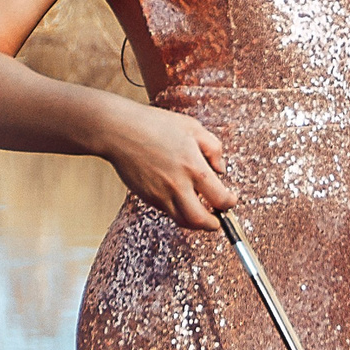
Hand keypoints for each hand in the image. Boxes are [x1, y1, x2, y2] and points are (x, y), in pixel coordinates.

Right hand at [100, 103, 236, 229]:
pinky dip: (178, 210)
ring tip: (201, 213)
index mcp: (194, 167)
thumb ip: (214, 148)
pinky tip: (181, 198)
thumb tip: (221, 169)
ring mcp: (160, 194)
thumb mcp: (193, 128)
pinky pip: (167, 211)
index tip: (231, 199)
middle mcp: (178, 186)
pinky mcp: (147, 197)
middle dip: (213, 225)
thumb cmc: (155, 125)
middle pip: (200, 220)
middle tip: (217, 221)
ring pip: (181, 220)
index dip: (229, 203)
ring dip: (195, 222)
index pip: (220, 198)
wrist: (119, 131)